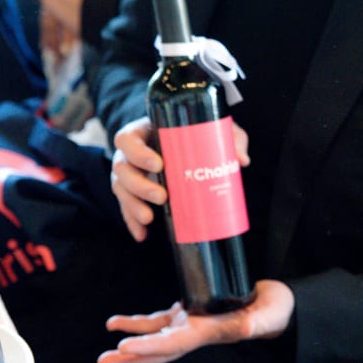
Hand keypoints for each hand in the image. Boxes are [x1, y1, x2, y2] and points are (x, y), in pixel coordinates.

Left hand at [96, 279, 294, 362]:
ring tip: (106, 346)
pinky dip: (138, 324)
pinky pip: (158, 321)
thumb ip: (257, 323)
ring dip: (129, 340)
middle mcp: (195, 333)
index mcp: (208, 334)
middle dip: (130, 356)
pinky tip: (117, 324)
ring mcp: (190, 324)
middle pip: (157, 349)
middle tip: (104, 362)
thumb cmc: (274, 312)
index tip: (125, 348)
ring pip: (153, 336)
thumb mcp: (268, 316)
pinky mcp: (189, 313)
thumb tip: (248, 327)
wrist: (276, 306)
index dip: (149, 347)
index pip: (173, 344)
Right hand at [111, 116, 250, 240]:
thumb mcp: (212, 128)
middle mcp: (129, 153)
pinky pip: (125, 208)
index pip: (127, 139)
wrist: (185, 141)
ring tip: (150, 218)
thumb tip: (242, 160)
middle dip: (140, 185)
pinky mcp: (131, 192)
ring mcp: (128, 173)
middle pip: (122, 168)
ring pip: (120, 188)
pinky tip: (142, 235)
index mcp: (142, 132)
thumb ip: (229, 138)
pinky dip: (132, 222)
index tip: (159, 165)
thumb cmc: (194, 131)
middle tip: (163, 196)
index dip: (138, 153)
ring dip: (133, 205)